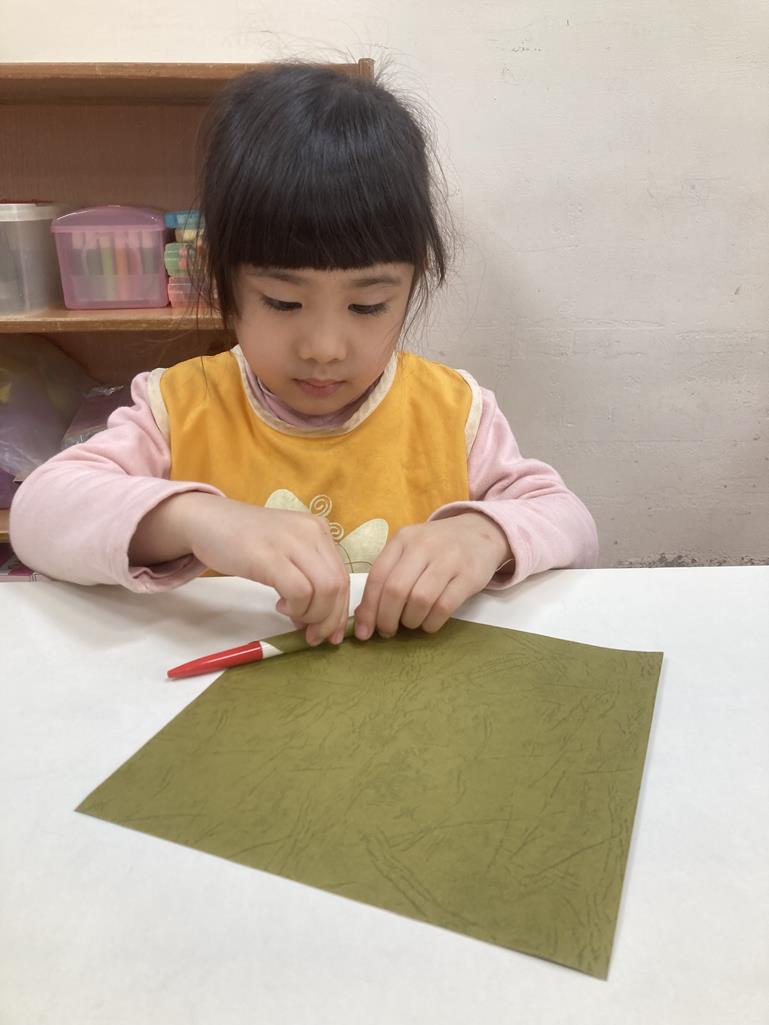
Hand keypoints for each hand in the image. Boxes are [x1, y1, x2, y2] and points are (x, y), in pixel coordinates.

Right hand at [132, 493, 349, 644]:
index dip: (340, 611)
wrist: (206, 520)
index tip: (330, 634)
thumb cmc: (244, 540)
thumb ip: (305, 577)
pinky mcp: (269, 555)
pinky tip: (279, 606)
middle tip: (311, 636)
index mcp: (318, 530)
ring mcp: (291, 541)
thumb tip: (319, 620)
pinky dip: (295, 608)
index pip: (343, 577)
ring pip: (324, 590)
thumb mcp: (284, 551)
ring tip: (293, 618)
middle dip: (329, 619)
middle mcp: (311, 532)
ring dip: (312, 616)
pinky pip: (299, 591)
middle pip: (338, 585)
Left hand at [354, 512, 511, 638]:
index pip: (377, 576)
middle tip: (388, 631)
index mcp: (403, 538)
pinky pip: (444, 607)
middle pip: (396, 590)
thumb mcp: (409, 550)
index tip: (363, 631)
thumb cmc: (437, 547)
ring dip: (411, 621)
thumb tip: (363, 616)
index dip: (368, 608)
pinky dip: (431, 622)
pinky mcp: (470, 575)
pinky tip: (429, 623)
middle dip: (387, 618)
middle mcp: (424, 545)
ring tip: (411, 623)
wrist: (480, 533)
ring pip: (420, 600)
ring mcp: (449, 559)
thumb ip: (387, 576)